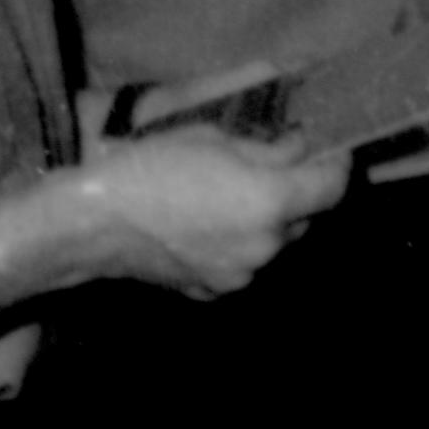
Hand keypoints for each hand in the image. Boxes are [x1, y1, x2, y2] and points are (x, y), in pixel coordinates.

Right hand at [74, 129, 349, 296]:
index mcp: (272, 203)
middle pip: (304, 216)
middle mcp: (265, 247)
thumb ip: (270, 148)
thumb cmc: (153, 165)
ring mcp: (240, 275)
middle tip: (274, 162)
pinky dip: (237, 241)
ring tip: (233, 192)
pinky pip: (241, 261)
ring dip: (266, 218)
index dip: (335, 162)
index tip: (326, 146)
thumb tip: (300, 147)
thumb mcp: (215, 138)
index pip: (333, 187)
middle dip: (297, 190)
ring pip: (272, 241)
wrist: (93, 220)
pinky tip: (207, 222)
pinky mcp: (212, 290)